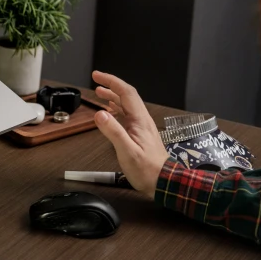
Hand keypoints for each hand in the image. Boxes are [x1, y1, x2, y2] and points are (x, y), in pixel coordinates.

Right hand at [92, 70, 170, 198]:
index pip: (125, 92)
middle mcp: (141, 120)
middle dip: (111, 85)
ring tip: (99, 93)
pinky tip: (110, 112)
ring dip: (113, 96)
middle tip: (96, 80)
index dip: (111, 81)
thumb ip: (113, 132)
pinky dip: (116, 108)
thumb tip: (99, 114)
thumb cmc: (147, 170)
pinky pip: (127, 115)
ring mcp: (141, 126)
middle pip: (126, 95)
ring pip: (126, 104)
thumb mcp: (127, 151)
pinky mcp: (140, 134)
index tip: (97, 76)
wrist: (164, 183)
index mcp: (139, 120)